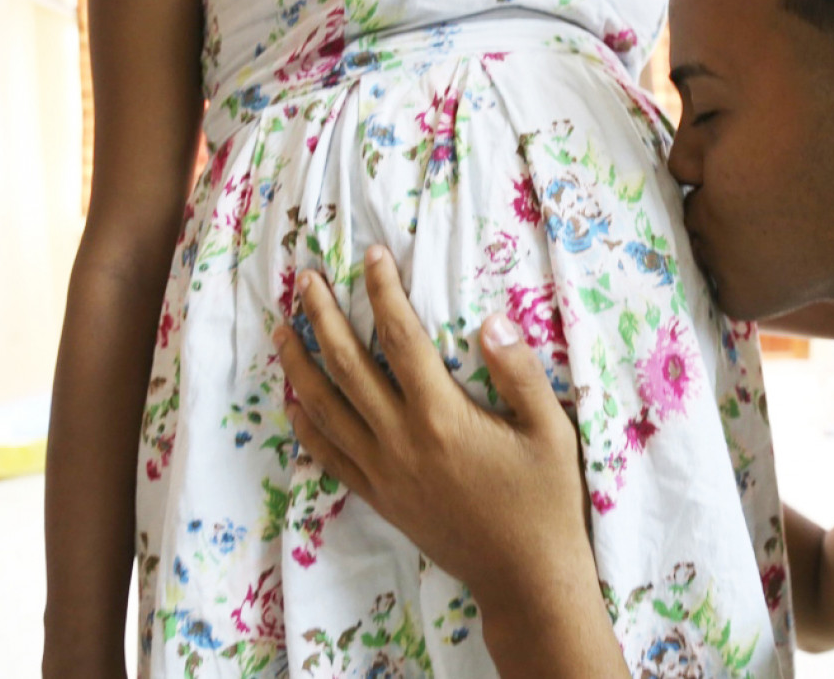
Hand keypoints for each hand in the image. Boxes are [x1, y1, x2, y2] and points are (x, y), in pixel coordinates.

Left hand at [272, 246, 593, 614]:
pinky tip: (295, 403)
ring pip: (326, 409)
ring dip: (300, 366)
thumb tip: (491, 321)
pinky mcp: (379, 498)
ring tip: (282, 332)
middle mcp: (401, 440)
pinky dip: (307, 426)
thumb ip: (520, 372)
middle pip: (347, 366)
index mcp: (443, 416)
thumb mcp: (551, 430)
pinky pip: (329, 456)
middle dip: (323, 317)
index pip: (401, 338)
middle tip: (305, 280)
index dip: (384, 292)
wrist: (525, 576)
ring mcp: (384, 471)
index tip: (372, 256)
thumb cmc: (546, 500)